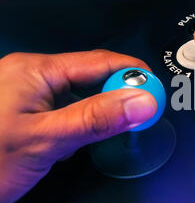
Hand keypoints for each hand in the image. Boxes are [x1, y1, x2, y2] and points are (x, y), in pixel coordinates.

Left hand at [0, 50, 156, 202]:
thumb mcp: (47, 140)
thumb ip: (97, 119)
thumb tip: (140, 102)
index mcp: (35, 70)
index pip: (100, 62)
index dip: (134, 74)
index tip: (156, 92)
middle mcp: (32, 76)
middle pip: (93, 76)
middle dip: (121, 93)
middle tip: (141, 114)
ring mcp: (30, 95)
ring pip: (83, 94)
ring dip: (104, 109)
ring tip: (120, 126)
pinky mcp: (30, 113)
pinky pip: (69, 108)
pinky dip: (87, 120)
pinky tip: (90, 135)